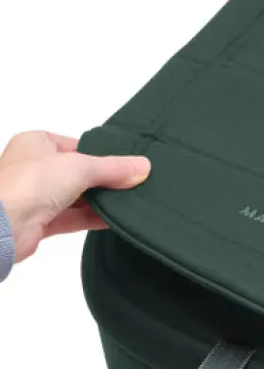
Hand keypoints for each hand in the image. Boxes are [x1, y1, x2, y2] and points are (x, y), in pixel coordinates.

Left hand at [0, 131, 149, 262]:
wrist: (2, 225)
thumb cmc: (31, 182)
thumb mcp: (80, 166)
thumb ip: (113, 168)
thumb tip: (144, 167)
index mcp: (35, 144)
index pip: (76, 146)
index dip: (101, 154)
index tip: (127, 163)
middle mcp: (33, 168)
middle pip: (78, 172)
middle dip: (104, 180)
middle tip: (135, 183)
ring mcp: (35, 197)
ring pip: (76, 196)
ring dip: (100, 200)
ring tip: (131, 201)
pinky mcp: (39, 222)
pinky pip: (72, 217)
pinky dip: (93, 218)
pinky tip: (116, 219)